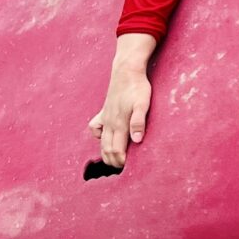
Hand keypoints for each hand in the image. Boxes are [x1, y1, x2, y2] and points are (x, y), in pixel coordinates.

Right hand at [89, 34, 156, 166]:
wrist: (126, 70)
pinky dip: (97, 136)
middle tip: (123, 167)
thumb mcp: (143, 104)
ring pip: (101, 141)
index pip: (116, 150)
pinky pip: (95, 128)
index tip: (129, 167)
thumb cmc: (137, 87)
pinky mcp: (104, 111)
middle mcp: (109, 123)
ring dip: (106, 153)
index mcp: (119, 124)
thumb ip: (139, 121)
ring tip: (115, 160)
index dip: (122, 161)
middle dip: (114, 161)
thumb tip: (137, 140)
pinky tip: (105, 137)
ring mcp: (105, 117)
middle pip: (107, 149)